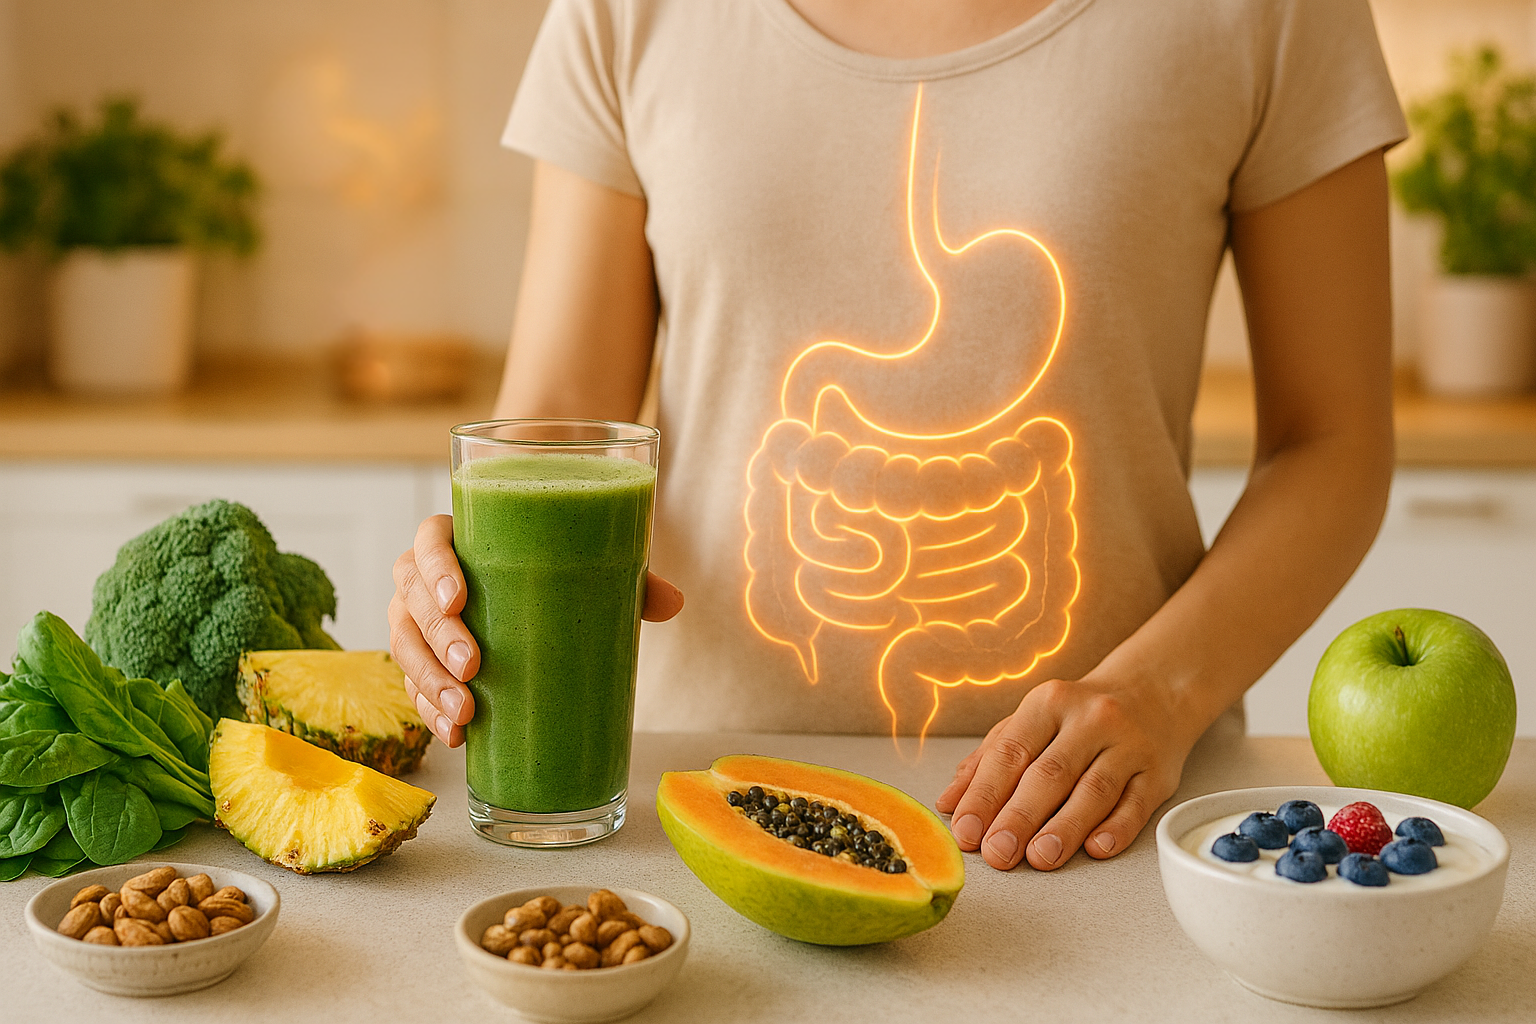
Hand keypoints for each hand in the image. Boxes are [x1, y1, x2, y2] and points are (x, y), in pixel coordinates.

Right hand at [388, 514, 684, 745]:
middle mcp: (428, 580)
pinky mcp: (424, 664)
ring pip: (404, 647)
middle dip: (436, 636)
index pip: (429, 540)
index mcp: (463, 540)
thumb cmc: (559, 577)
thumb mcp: (590, 572)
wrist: (542, 608)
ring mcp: (420, 624)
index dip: (435, 566)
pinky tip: (456, 735)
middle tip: (472, 666)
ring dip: (428, 682)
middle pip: (409, 599)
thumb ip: (628, 580)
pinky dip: (429, 712)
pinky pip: (412, 687)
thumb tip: (674, 602)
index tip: (459, 597)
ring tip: (466, 712)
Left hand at [934, 674, 1194, 870]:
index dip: (985, 794)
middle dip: (1019, 817)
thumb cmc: (1078, 716)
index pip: (1010, 752)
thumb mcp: (1030, 722)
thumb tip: (948, 805)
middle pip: (1049, 774)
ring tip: (1039, 858)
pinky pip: (1137, 804)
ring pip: (1093, 791)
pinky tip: (1096, 849)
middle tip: (997, 853)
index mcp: (1048, 703)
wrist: (1155, 692)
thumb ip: (988, 761)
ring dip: (1065, 828)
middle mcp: (1090, 719)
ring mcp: (1128, 745)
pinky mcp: (1159, 773)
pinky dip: (1116, 828)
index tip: (966, 832)